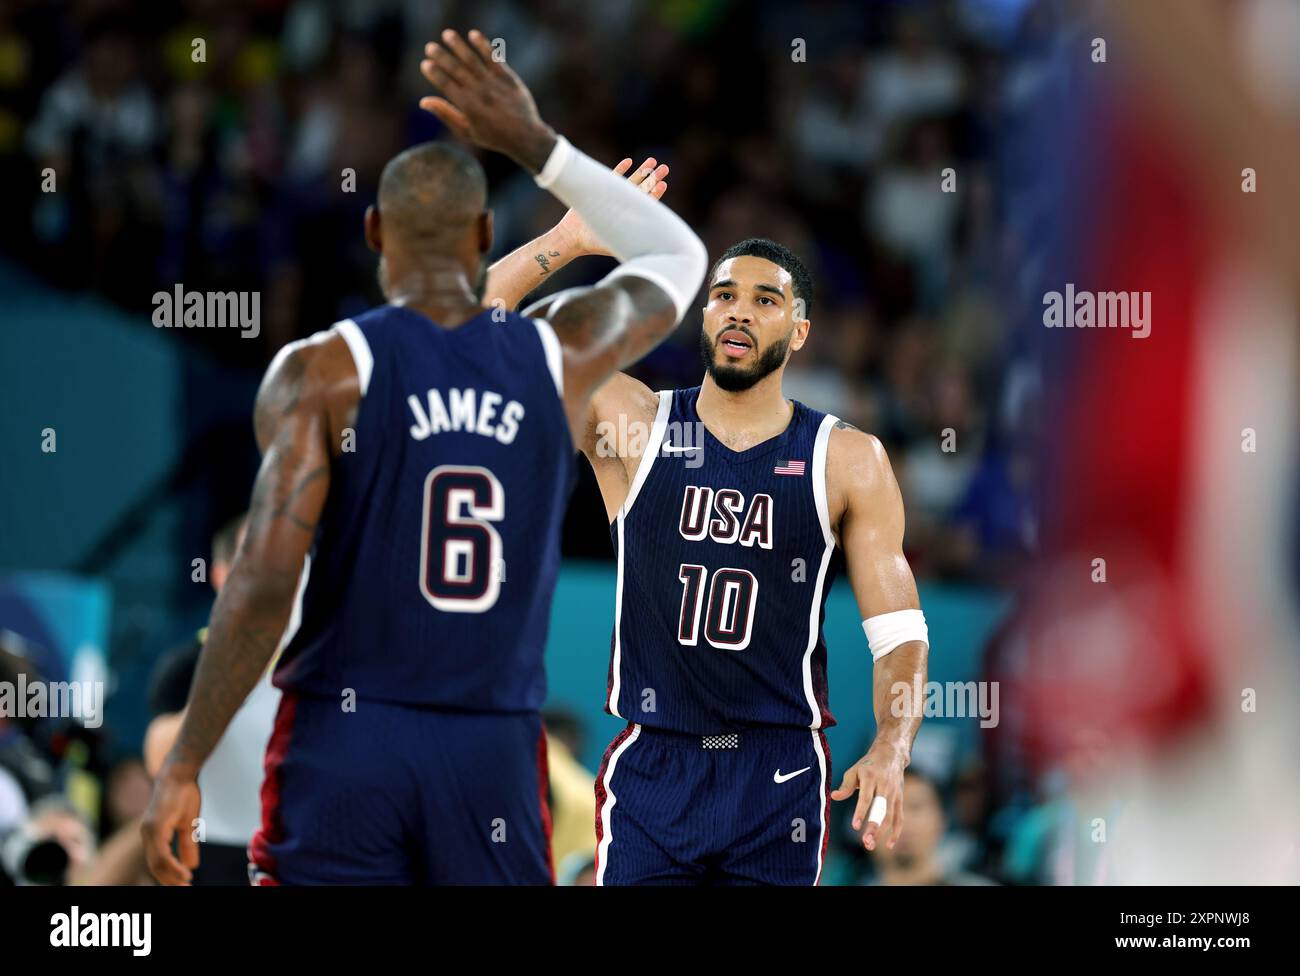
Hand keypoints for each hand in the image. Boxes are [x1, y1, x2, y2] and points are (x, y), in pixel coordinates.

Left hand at [141, 767, 201, 884]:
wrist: (180, 773)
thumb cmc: (184, 794)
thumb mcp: (188, 823)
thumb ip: (188, 844)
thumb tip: (192, 865)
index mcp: (153, 834)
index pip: (158, 863)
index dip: (170, 875)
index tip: (184, 884)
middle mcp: (147, 834)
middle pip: (155, 866)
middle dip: (170, 880)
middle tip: (184, 889)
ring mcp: (149, 830)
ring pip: (157, 862)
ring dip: (172, 876)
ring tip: (185, 884)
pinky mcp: (155, 826)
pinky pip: (162, 853)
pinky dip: (172, 865)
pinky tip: (184, 872)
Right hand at [419, 29, 555, 171]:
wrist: (525, 136)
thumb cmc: (493, 136)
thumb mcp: (467, 131)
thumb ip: (445, 114)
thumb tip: (424, 101)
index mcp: (468, 107)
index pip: (447, 85)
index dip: (435, 74)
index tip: (425, 63)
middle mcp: (480, 93)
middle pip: (457, 70)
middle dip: (442, 57)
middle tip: (429, 46)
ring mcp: (494, 84)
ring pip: (473, 61)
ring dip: (459, 46)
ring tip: (447, 34)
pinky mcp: (508, 78)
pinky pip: (494, 59)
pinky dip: (483, 46)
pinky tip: (473, 35)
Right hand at [554, 157, 669, 255]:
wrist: (572, 237)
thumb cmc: (593, 244)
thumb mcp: (615, 243)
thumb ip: (632, 240)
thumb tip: (650, 243)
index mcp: (630, 218)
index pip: (647, 204)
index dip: (655, 193)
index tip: (662, 184)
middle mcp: (624, 207)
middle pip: (643, 190)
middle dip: (653, 179)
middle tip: (664, 169)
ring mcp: (613, 197)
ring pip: (630, 181)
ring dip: (641, 171)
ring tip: (652, 161)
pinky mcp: (600, 191)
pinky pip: (613, 177)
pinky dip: (621, 169)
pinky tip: (629, 161)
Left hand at [830, 743, 905, 851]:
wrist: (891, 755)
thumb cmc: (867, 765)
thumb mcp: (854, 770)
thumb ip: (846, 786)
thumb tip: (834, 797)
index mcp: (871, 778)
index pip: (866, 798)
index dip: (861, 812)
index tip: (855, 826)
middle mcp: (884, 786)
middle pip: (880, 809)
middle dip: (874, 826)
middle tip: (866, 842)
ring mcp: (894, 794)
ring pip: (890, 816)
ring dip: (882, 832)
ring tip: (871, 845)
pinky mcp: (900, 799)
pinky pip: (899, 818)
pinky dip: (896, 832)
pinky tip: (888, 845)